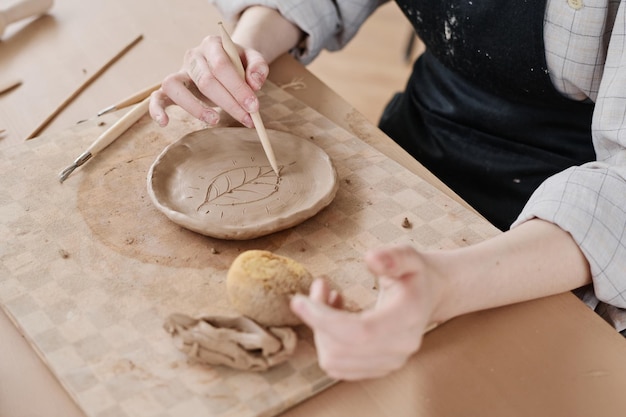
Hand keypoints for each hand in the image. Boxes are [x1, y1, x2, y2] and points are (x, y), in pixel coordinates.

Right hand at [149, 35, 268, 127]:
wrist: (227, 60)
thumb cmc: (239, 63)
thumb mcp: (253, 58)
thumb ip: (258, 67)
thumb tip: (255, 83)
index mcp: (212, 45)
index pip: (222, 66)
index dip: (238, 88)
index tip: (253, 107)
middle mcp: (193, 56)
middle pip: (205, 80)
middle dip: (228, 103)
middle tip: (246, 118)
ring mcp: (180, 71)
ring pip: (176, 87)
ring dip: (195, 108)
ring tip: (215, 120)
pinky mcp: (172, 88)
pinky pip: (157, 96)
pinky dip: (156, 109)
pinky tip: (164, 123)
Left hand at [290, 245, 438, 380]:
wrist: (430, 295)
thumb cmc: (414, 273)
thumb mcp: (409, 256)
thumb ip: (392, 256)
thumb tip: (371, 258)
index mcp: (407, 320)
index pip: (359, 332)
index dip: (323, 318)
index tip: (298, 300)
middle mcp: (399, 349)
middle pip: (340, 348)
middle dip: (317, 318)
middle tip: (318, 285)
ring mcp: (389, 363)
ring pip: (333, 360)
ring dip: (319, 330)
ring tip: (327, 297)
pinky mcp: (376, 369)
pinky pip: (337, 365)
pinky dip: (326, 342)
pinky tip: (333, 315)